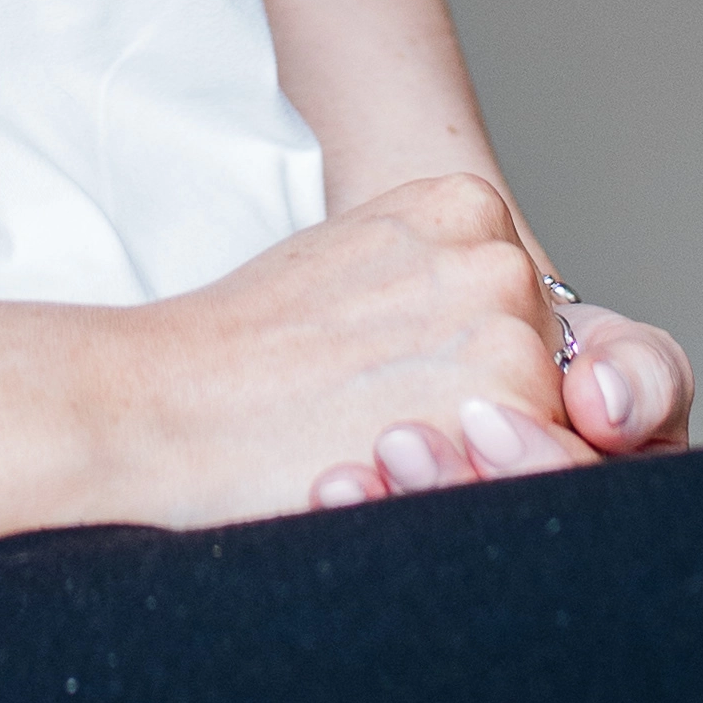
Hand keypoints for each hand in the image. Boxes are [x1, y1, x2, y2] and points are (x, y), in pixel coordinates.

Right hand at [92, 176, 693, 530]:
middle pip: (540, 371)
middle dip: (475, 418)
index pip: (516, 315)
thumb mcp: (354, 272)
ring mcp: (508, 322)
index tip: (383, 386)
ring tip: (373, 447)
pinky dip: (466, 497)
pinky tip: (386, 471)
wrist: (163, 402)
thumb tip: (486, 359)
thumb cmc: (239, 356)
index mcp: (464, 204)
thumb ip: (435, 291)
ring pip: (538, 432)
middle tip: (370, 421)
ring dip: (468, 463)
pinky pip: (523, 477)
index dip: (455, 373)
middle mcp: (499, 252)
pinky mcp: (504, 402)